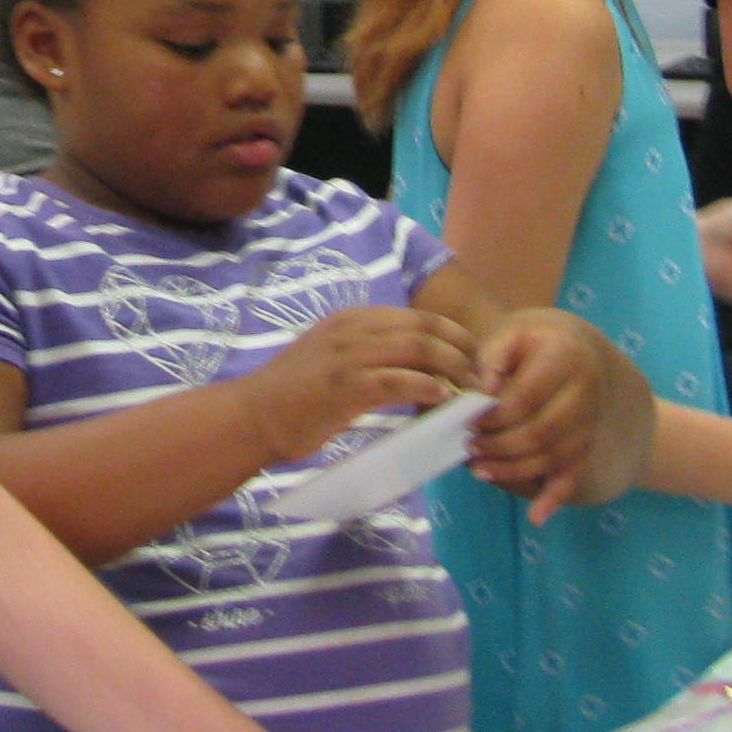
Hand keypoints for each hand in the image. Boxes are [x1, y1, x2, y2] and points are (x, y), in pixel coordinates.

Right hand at [247, 307, 478, 465]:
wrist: (252, 415)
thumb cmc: (292, 394)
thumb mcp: (331, 358)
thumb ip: (367, 355)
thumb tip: (412, 367)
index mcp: (351, 319)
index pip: (415, 316)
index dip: (451, 333)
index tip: (471, 356)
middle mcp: (352, 329)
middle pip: (423, 327)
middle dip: (460, 349)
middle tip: (480, 374)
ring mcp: (348, 356)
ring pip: (417, 348)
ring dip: (451, 367)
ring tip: (469, 388)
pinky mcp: (345, 387)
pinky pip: (398, 380)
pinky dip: (426, 386)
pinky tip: (442, 398)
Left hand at [464, 309, 653, 521]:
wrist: (577, 350)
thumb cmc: (533, 342)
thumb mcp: (512, 333)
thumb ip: (492, 358)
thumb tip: (478, 393)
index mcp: (566, 357)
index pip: (525, 397)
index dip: (493, 415)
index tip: (467, 421)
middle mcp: (586, 392)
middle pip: (540, 432)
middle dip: (499, 446)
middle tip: (468, 447)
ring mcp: (590, 421)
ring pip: (553, 457)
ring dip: (513, 469)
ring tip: (479, 469)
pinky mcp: (587, 443)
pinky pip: (574, 474)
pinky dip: (555, 497)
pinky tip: (536, 516)